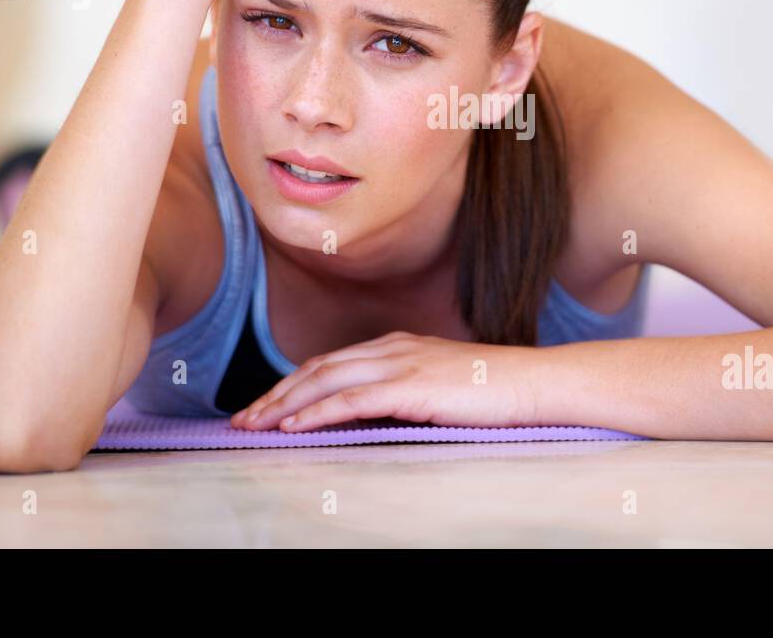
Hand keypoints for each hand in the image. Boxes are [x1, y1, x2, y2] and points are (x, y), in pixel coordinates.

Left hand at [228, 331, 542, 431]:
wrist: (531, 383)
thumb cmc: (492, 390)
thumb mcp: (437, 386)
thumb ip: (401, 393)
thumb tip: (367, 417)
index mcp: (396, 344)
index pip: (329, 363)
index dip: (290, 385)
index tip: (263, 408)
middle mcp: (390, 347)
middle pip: (316, 369)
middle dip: (273, 395)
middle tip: (241, 420)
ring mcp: (399, 363)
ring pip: (323, 381)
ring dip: (282, 405)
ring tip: (253, 426)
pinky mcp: (409, 387)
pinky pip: (350, 401)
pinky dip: (316, 413)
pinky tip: (293, 428)